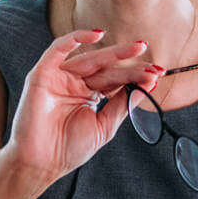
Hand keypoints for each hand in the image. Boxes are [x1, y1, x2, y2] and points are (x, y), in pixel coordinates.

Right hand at [4, 30, 162, 189]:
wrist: (40, 164)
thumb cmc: (68, 149)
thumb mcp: (104, 126)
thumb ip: (122, 104)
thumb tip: (147, 85)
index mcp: (89, 95)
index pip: (116, 80)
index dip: (136, 77)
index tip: (157, 75)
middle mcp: (75, 83)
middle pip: (107, 69)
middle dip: (131, 65)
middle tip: (154, 65)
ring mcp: (60, 77)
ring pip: (91, 59)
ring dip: (115, 53)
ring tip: (137, 49)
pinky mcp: (43, 73)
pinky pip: (59, 48)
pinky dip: (76, 38)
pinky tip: (97, 35)